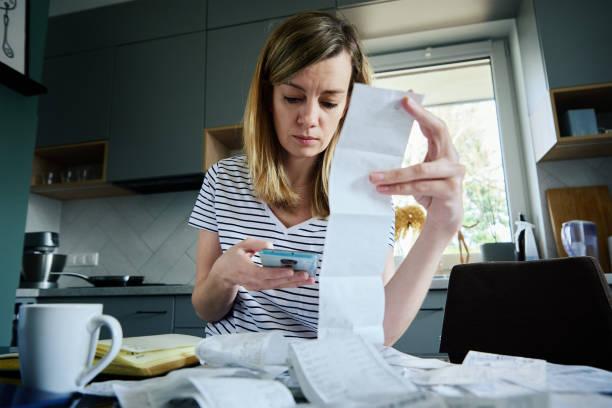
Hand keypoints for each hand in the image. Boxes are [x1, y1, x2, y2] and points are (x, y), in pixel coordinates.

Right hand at [209, 238, 314, 290]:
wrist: (223, 275)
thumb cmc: (233, 257)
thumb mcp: (241, 246)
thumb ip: (255, 244)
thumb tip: (271, 246)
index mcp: (245, 270)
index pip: (263, 274)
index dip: (277, 273)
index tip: (290, 271)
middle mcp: (252, 282)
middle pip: (274, 282)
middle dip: (292, 279)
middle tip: (307, 276)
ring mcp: (257, 287)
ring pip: (278, 286)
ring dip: (295, 283)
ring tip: (310, 280)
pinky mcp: (262, 287)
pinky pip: (277, 286)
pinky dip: (290, 284)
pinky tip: (301, 281)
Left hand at [369, 96, 463, 236]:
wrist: (445, 220)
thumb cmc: (429, 192)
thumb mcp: (418, 173)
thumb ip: (410, 159)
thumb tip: (382, 146)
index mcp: (444, 151)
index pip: (436, 126)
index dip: (423, 112)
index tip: (406, 99)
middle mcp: (453, 159)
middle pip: (439, 133)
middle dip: (420, 117)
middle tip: (401, 106)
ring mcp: (454, 175)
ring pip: (420, 170)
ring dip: (393, 174)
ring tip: (373, 177)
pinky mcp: (450, 192)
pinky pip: (419, 187)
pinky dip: (398, 189)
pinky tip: (382, 190)